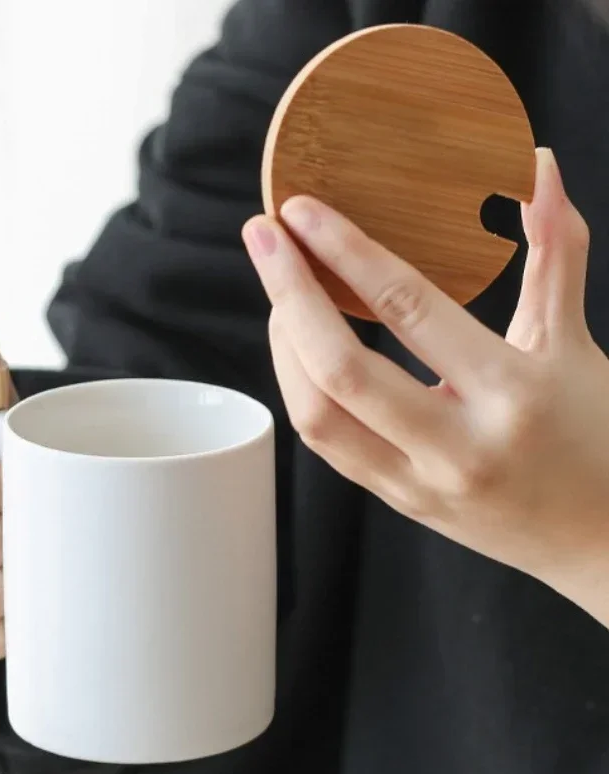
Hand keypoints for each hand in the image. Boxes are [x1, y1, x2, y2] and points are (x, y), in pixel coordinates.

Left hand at [243, 148, 608, 623]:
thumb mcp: (572, 342)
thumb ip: (554, 252)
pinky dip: (302, 387)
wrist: (600, 541)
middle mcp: (455, 446)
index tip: (301, 211)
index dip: (346, 252)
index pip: (408, 310)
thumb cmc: (596, 436)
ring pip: (317, 415)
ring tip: (281, 292)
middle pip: (338, 369)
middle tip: (264, 237)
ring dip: (283, 345)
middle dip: (288, 293)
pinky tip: (300, 349)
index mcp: (509, 393)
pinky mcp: (396, 501)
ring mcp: (417, 483)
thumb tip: (537, 166)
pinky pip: (327, 443)